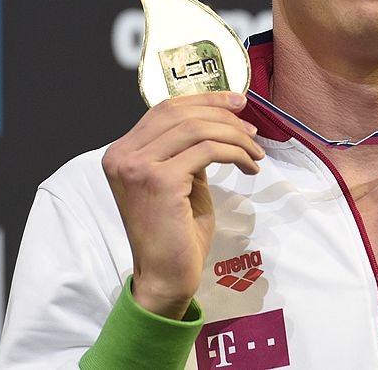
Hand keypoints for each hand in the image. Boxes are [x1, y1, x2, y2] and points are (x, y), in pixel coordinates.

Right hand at [101, 91, 262, 318]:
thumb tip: (215, 121)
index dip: (203, 100)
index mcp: (122, 152)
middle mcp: (122, 155)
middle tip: (252, 128)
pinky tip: (249, 167)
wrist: (165, 277)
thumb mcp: (178, 181)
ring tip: (255, 151)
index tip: (235, 101)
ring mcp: (138, 167)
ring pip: (196, 129)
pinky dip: (234, 153)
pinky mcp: (160, 181)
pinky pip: (207, 151)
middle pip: (179, 113)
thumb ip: (185, 150)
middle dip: (222, 114)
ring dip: (234, 136)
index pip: (164, 109)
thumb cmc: (175, 234)